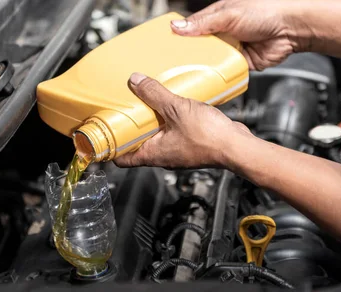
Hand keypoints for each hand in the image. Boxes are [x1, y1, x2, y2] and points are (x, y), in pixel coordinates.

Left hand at [114, 73, 252, 169]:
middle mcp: (163, 156)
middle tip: (124, 110)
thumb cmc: (209, 138)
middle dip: (130, 128)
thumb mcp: (176, 109)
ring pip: (156, 138)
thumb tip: (135, 82)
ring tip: (147, 102)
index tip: (102, 135)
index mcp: (153, 154)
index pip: (122, 159)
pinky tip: (173, 105)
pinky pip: (173, 132)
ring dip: (150, 122)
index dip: (110, 149)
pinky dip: (169, 120)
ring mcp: (177, 152)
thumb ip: (154, 94)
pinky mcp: (191, 144)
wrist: (238, 146)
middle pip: (137, 145)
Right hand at [170, 0, 306, 70]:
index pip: (192, 28)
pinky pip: (224, 72)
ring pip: (210, 62)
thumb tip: (178, 27)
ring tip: (189, 74)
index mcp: (217, 17)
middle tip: (174, 65)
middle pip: (199, 48)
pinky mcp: (240, 64)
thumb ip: (203, 23)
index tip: (165, 47)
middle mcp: (223, 34)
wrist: (291, 29)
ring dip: (203, 67)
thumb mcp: (229, 14)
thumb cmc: (266, 10)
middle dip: (189, 56)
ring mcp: (231, 49)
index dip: (179, 37)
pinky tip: (209, 79)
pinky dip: (218, 75)